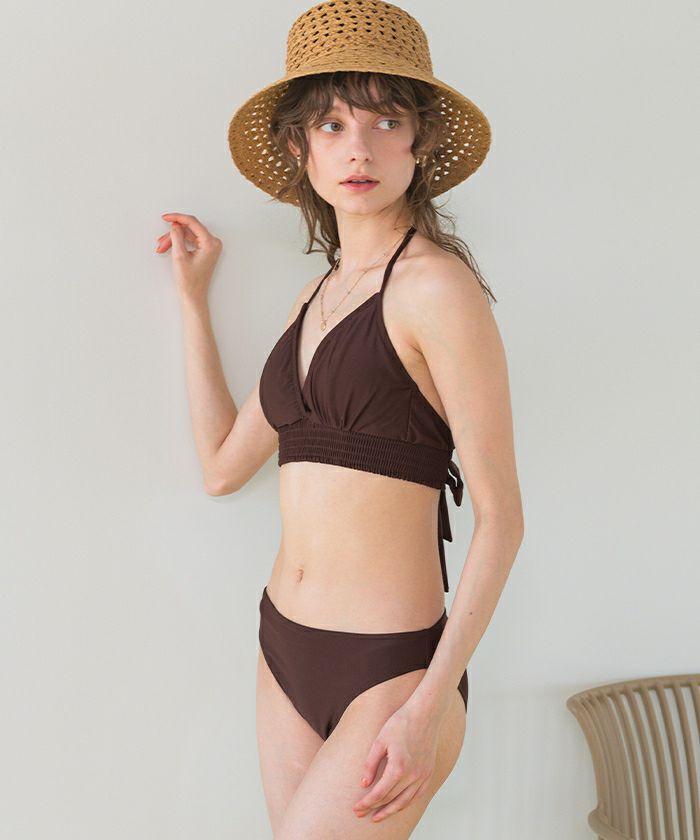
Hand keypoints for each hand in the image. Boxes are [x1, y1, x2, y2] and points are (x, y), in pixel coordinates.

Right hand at [156, 212, 221, 299]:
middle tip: (161, 242)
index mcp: (210, 243)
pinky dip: (179, 243)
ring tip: (162, 248)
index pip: (193, 222)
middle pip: (189, 229)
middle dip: (173, 234)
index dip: (177, 218)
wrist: (194, 296)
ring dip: (174, 239)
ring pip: (188, 235)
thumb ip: (177, 237)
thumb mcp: (179, 256)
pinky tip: (169, 247)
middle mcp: (213, 243)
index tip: (166, 217)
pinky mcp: (205, 251)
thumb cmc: (190, 281)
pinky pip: (190, 241)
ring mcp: (209, 247)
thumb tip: (175, 225)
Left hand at [352, 702, 440, 823]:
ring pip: (405, 802)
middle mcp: (413, 775)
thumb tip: (363, 784)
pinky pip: (418, 795)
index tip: (356, 808)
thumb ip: (371, 764)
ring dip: (390, 811)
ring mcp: (423, 775)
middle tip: (361, 813)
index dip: (366, 803)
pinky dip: (406, 803)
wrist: (425, 713)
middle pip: (391, 799)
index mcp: (398, 767)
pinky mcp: (429, 772)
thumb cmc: (401, 723)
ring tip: (378, 816)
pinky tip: (398, 805)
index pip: (380, 793)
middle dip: (374, 808)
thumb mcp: (380, 740)